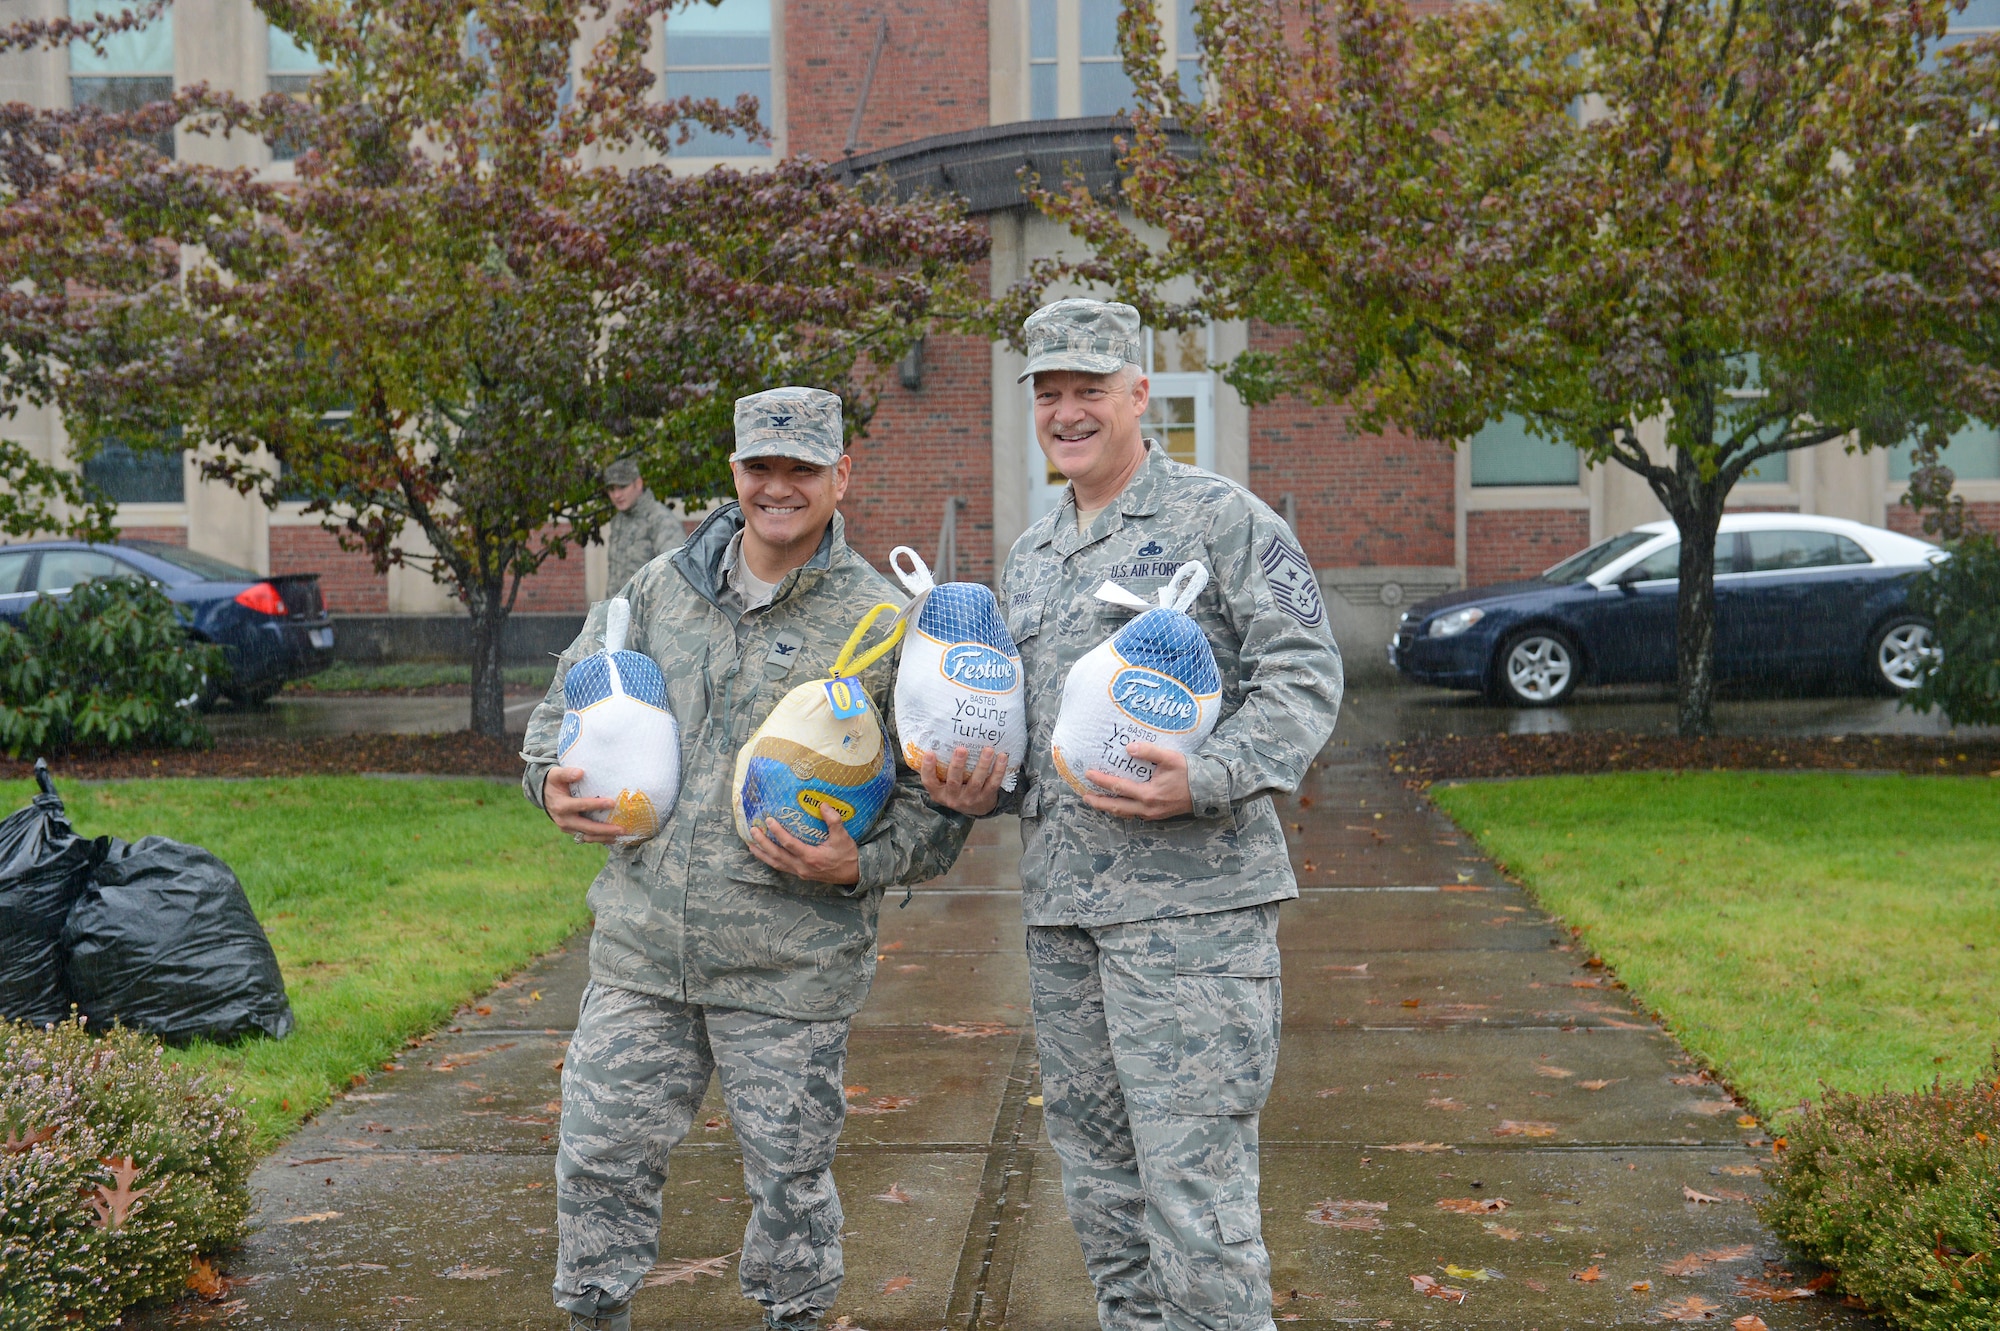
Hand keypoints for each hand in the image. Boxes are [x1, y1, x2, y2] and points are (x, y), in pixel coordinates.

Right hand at [543, 766, 623, 842]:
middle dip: (605, 829)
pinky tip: (613, 838)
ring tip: (620, 836)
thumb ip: (567, 773)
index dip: (596, 805)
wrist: (544, 795)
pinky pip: (586, 837)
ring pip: (587, 836)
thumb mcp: (556, 775)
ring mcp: (567, 828)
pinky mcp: (572, 831)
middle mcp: (564, 820)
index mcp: (561, 805)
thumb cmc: (553, 782)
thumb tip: (580, 772)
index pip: (581, 806)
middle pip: (586, 827)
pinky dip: (599, 838)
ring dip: (604, 837)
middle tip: (622, 829)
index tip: (612, 803)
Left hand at [747, 809, 861, 885]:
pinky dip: (769, 860)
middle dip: (763, 843)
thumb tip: (823, 804)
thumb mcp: (843, 837)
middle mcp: (802, 867)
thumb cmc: (847, 855)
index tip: (769, 821)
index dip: (778, 833)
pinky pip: (781, 867)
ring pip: (776, 863)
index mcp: (812, 857)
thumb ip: (834, 820)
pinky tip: (763, 853)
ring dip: (762, 853)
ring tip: (750, 844)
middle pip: (777, 855)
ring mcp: (800, 872)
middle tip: (753, 830)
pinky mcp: (800, 874)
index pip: (790, 844)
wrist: (852, 874)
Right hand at [918, 745, 1007, 816]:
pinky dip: (998, 770)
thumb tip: (933, 742)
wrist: (975, 808)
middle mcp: (953, 798)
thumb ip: (938, 769)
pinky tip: (1001, 757)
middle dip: (958, 765)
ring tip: (988, 750)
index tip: (929, 753)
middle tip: (961, 749)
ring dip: (982, 765)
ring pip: (976, 782)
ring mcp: (970, 799)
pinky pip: (993, 783)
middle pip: (954, 781)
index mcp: (939, 793)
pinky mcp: (986, 798)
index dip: (928, 769)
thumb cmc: (956, 789)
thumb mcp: (943, 784)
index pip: (929, 782)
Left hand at [1082, 742, 1194, 820]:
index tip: (1089, 774)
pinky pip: (1135, 815)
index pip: (1119, 788)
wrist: (1209, 790)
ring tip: (1097, 802)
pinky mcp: (1158, 815)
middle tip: (1084, 796)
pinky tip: (1119, 804)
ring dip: (1109, 808)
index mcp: (1149, 794)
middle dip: (1099, 802)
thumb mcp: (1171, 758)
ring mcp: (1153, 814)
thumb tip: (1129, 748)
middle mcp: (1148, 808)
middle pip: (1117, 807)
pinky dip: (1123, 810)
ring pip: (1125, 814)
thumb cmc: (1190, 773)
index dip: (1102, 781)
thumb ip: (1150, 752)